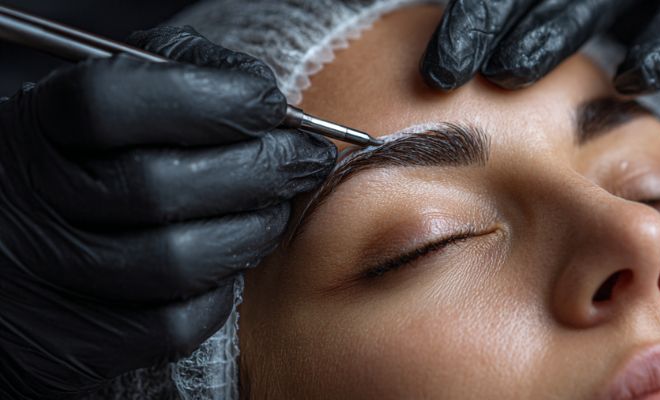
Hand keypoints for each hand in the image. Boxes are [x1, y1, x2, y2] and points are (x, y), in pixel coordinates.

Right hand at [0, 26, 334, 398]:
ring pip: (178, 261)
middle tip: (303, 161)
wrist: (21, 242)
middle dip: (260, 170)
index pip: (115, 101)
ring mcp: (52, 277)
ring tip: (275, 211)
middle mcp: (32, 203)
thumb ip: (175, 71)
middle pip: (160, 186)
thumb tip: (257, 91)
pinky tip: (229, 262)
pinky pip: (174, 324)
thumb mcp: (108, 94)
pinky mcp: (77, 342)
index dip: (211, 101)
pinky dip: (220, 292)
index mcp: (38, 127)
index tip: (268, 104)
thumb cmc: (86, 157)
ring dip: (252, 233)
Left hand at [420, 0, 659, 93]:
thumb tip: (458, 80)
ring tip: (511, 72)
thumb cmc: (623, 10)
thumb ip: (526, 31)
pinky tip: (634, 79)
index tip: (436, 72)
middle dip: (490, 26)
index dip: (470, 22)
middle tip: (448, 71)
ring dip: (553, 32)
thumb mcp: (570, 12)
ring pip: (594, 0)